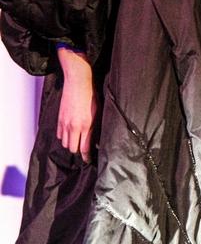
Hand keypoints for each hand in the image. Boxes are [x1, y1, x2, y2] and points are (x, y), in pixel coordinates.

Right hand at [57, 48, 95, 163]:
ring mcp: (64, 123)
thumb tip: (95, 138)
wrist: (78, 83)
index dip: (86, 157)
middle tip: (84, 151)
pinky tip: (70, 135)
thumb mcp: (98, 112)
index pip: (84, 148)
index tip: (88, 160)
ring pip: (65, 143)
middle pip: (72, 148)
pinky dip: (64, 137)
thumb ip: (95, 126)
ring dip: (71, 144)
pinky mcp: (59, 119)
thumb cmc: (91, 95)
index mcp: (85, 126)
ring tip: (77, 143)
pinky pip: (60, 134)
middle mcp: (73, 127)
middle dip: (78, 151)